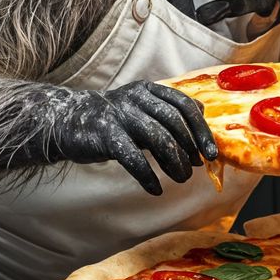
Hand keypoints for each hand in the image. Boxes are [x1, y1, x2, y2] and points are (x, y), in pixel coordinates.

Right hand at [51, 81, 217, 194]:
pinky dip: (148, 176)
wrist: (67, 122)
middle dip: (190, 148)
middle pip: (174, 122)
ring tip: (180, 178)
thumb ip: (170, 118)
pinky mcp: (105, 134)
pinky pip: (133, 158)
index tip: (212, 153)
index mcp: (148, 90)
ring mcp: (120, 114)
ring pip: (158, 139)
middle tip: (195, 168)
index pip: (184, 105)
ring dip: (174, 163)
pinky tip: (155, 189)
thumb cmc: (112, 122)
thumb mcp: (142, 113)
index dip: (201, 130)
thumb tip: (203, 133)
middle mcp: (136, 97)